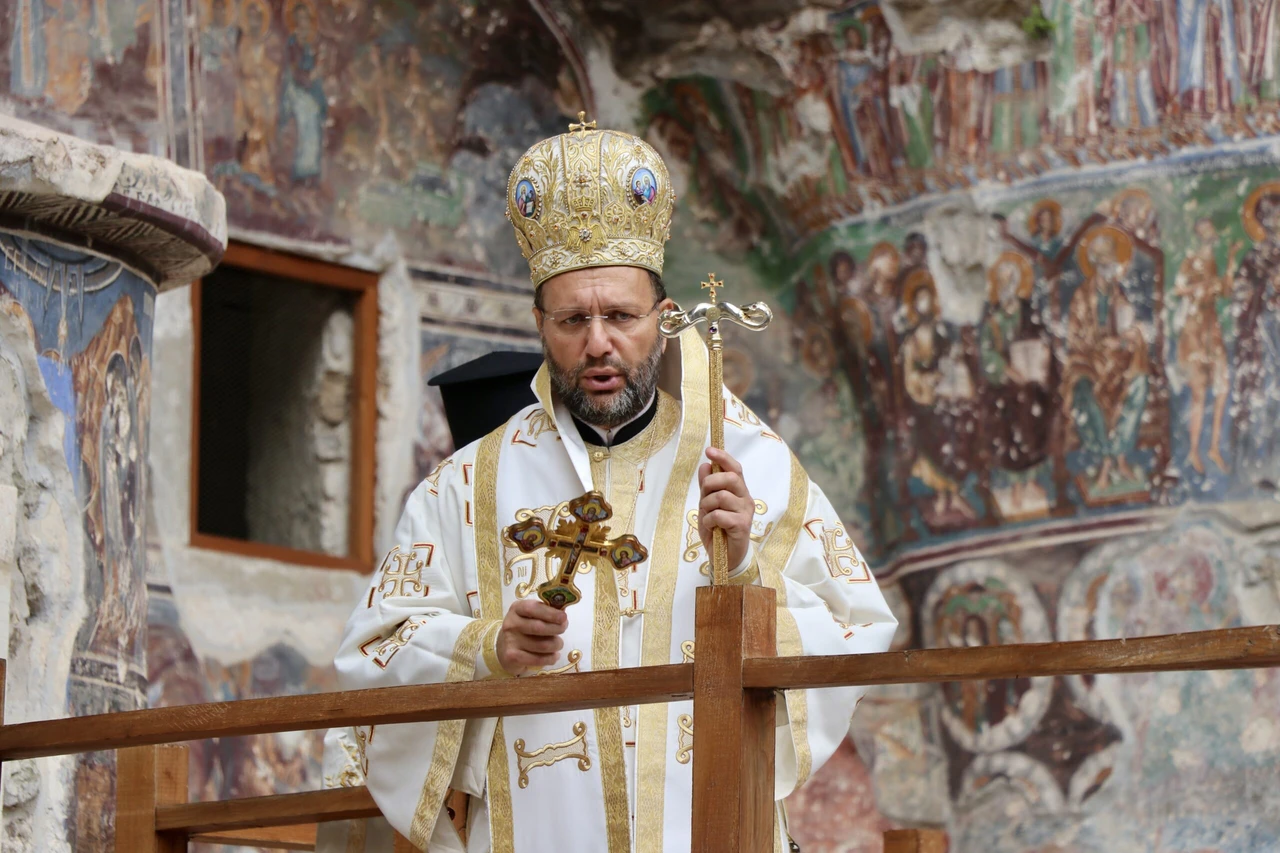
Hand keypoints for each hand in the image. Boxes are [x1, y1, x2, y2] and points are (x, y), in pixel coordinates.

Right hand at [496, 599, 565, 675]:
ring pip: (543, 645)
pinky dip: (551, 658)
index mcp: (517, 609)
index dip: (550, 612)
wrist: (504, 648)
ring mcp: (510, 641)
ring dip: (556, 645)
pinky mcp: (512, 657)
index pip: (533, 608)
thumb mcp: (532, 616)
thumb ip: (547, 613)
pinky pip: (539, 659)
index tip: (564, 617)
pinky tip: (554, 656)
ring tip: (558, 644)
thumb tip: (563, 616)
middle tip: (563, 629)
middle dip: (557, 629)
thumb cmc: (525, 628)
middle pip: (539, 627)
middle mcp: (511, 624)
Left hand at [697, 447, 754, 571]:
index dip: (723, 458)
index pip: (735, 468)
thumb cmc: (718, 530)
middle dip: (710, 483)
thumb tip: (705, 465)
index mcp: (739, 491)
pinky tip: (711, 527)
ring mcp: (745, 512)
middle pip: (730, 478)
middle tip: (703, 497)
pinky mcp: (742, 526)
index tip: (709, 450)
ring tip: (707, 516)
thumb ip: (707, 487)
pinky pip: (720, 514)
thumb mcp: (707, 506)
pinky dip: (709, 520)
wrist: (724, 558)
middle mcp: (745, 499)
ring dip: (707, 505)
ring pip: (722, 496)